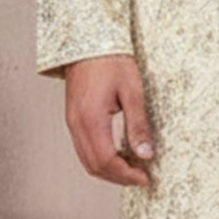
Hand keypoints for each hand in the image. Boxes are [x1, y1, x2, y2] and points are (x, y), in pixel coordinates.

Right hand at [62, 54, 155, 186]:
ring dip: (109, 170)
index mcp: (91, 119)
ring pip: (87, 160)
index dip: (127, 174)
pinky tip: (118, 155)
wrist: (89, 41)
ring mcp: (72, 122)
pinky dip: (100, 158)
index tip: (145, 177)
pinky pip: (84, 148)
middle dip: (119, 177)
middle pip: (95, 166)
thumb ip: (138, 125)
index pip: (107, 161)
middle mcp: (77, 124)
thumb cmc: (110, 60)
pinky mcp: (73, 118)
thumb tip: (146, 153)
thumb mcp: (132, 92)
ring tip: (132, 169)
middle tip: (141, 177)